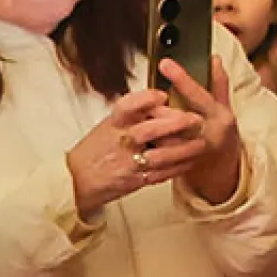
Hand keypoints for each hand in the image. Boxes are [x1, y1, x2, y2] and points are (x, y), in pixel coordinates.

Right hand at [65, 91, 200, 218]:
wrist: (75, 181)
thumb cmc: (96, 150)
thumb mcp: (108, 125)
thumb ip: (132, 115)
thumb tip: (161, 101)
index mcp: (113, 123)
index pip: (127, 106)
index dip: (145, 100)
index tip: (162, 95)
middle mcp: (120, 141)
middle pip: (149, 131)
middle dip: (175, 124)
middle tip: (195, 119)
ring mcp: (127, 162)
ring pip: (160, 155)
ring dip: (184, 149)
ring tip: (201, 143)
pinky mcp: (134, 181)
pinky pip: (161, 174)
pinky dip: (178, 167)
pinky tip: (191, 161)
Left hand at [155, 57, 246, 206]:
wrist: (221, 163)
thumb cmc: (217, 128)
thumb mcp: (220, 104)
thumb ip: (217, 82)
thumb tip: (214, 58)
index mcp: (219, 115)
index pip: (199, 94)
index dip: (182, 78)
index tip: (165, 63)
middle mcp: (210, 133)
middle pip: (183, 120)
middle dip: (161, 112)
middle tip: (142, 104)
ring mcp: (197, 152)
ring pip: (173, 143)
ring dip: (155, 136)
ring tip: (136, 128)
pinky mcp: (185, 166)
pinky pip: (168, 161)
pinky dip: (154, 155)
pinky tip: (140, 149)